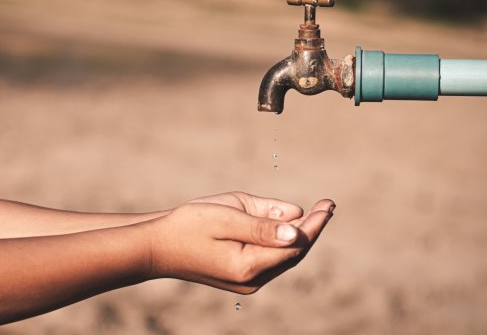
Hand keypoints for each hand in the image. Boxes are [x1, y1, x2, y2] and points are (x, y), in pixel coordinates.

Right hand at [147, 193, 333, 293]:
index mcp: (249, 264)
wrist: (157, 247)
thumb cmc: (188, 225)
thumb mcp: (226, 214)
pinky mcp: (241, 278)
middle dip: (312, 229)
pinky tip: (289, 226)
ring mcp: (247, 282)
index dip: (315, 223)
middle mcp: (252, 280)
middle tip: (327, 205)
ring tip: (315, 213)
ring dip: (300, 236)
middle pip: (294, 254)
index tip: (329, 204)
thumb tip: (297, 227)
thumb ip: (262, 222)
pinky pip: (271, 259)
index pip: (296, 244)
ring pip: (284, 257)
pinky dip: (282, 242)